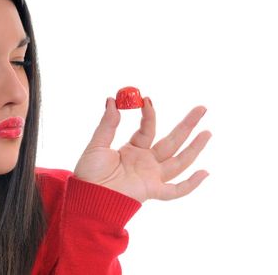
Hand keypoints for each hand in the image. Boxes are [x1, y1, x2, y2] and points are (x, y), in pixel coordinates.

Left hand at [73, 97, 211, 202]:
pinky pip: (175, 190)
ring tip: (207, 132)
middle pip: (172, 141)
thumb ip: (107, 124)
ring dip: (194, 148)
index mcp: (132, 150)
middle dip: (187, 125)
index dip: (149, 114)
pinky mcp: (152, 191)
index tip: (147, 99)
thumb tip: (111, 100)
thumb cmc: (89, 173)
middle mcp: (145, 162)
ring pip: (179, 161)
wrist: (86, 196)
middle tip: (202, 108)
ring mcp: (151, 176)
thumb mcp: (97, 144)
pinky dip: (190, 184)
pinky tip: (205, 172)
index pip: (148, 129)